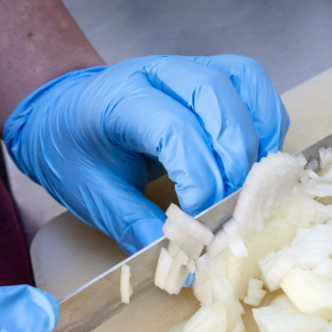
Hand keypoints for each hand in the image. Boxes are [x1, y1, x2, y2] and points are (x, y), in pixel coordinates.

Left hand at [4, 54, 289, 253]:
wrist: (63, 111)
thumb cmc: (74, 152)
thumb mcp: (93, 196)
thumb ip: (139, 227)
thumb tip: (185, 265)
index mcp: (119, 100)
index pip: (176, 131)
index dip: (200, 181)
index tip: (200, 226)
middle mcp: (159, 72)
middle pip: (218, 100)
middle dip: (235, 164)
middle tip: (231, 212)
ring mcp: (190, 66)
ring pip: (246, 85)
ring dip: (259, 140)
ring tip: (252, 186)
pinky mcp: (214, 72)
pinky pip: (255, 87)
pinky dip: (268, 124)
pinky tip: (258, 163)